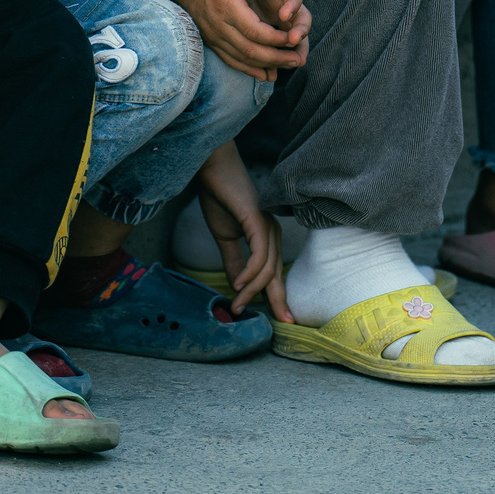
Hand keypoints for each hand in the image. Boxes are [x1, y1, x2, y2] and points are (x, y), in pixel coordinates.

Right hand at [178, 0, 310, 80]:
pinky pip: (230, 59)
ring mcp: (211, 35)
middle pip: (249, 50)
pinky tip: (264, 73)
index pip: (255, 31)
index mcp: (226, 6)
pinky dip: (248, 69)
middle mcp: (217, 25)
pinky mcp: (210, 39)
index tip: (293, 37)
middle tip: (298, 60)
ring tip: (288, 66)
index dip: (276, 38)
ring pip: (240, 59)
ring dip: (265, 66)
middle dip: (276, 58)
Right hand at [196, 142, 289, 321]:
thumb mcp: (225, 238)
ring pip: (266, 268)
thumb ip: (233, 262)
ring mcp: (266, 225)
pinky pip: (257, 253)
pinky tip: (238, 284)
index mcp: (266, 237)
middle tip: (282, 324)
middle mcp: (272, 232)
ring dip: (251, 290)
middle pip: (276, 273)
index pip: (273, 272)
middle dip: (278, 300)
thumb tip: (237, 288)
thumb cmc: (219, 198)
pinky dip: (249, 272)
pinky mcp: (257, 220)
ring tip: (237, 305)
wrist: (212, 170)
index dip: (276, 296)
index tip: (279, 319)